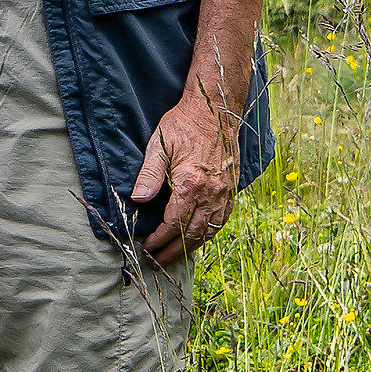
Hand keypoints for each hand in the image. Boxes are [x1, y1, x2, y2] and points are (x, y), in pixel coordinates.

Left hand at [131, 83, 238, 264]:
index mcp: (191, 184)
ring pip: (208, 230)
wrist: (215, 110)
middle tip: (157, 261)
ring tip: (175, 255)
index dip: (160, 240)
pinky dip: (209, 233)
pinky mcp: (231, 189)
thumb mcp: (159, 146)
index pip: (173, 224)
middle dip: (173, 250)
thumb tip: (138, 200)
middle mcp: (211, 193)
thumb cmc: (183, 125)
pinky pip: (222, 220)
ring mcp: (224, 193)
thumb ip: (149, 175)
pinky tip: (199, 237)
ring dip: (191, 246)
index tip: (147, 248)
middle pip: (191, 234)